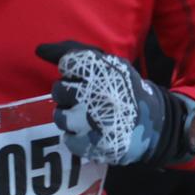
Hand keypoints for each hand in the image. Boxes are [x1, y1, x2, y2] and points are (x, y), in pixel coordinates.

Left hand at [36, 40, 193, 166]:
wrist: (155, 124)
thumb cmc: (124, 89)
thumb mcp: (109, 63)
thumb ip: (74, 52)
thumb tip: (39, 49)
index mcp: (104, 70)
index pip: (68, 62)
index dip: (71, 70)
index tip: (83, 77)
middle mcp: (98, 93)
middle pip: (59, 89)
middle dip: (66, 93)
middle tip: (84, 98)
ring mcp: (95, 121)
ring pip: (60, 116)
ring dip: (68, 116)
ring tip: (84, 117)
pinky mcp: (95, 145)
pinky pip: (68, 139)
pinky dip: (76, 137)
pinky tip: (90, 132)